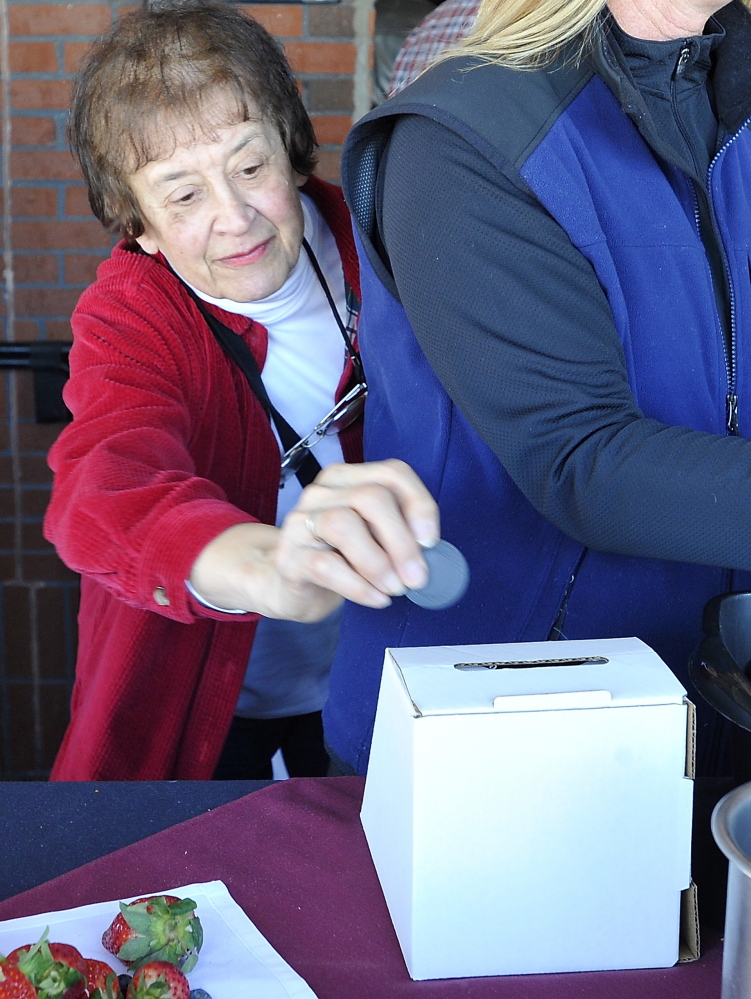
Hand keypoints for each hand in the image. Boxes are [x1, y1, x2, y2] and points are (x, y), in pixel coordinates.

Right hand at [188, 460, 439, 620]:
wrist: (287, 584)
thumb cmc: (340, 558)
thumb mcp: (373, 538)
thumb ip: (399, 533)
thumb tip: (430, 550)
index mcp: (348, 479)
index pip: (392, 473)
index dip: (418, 504)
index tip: (431, 542)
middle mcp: (322, 492)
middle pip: (369, 497)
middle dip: (401, 541)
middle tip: (416, 577)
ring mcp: (300, 521)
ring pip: (343, 525)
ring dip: (378, 562)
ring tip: (394, 589)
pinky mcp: (288, 555)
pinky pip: (325, 565)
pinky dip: (358, 586)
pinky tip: (376, 598)